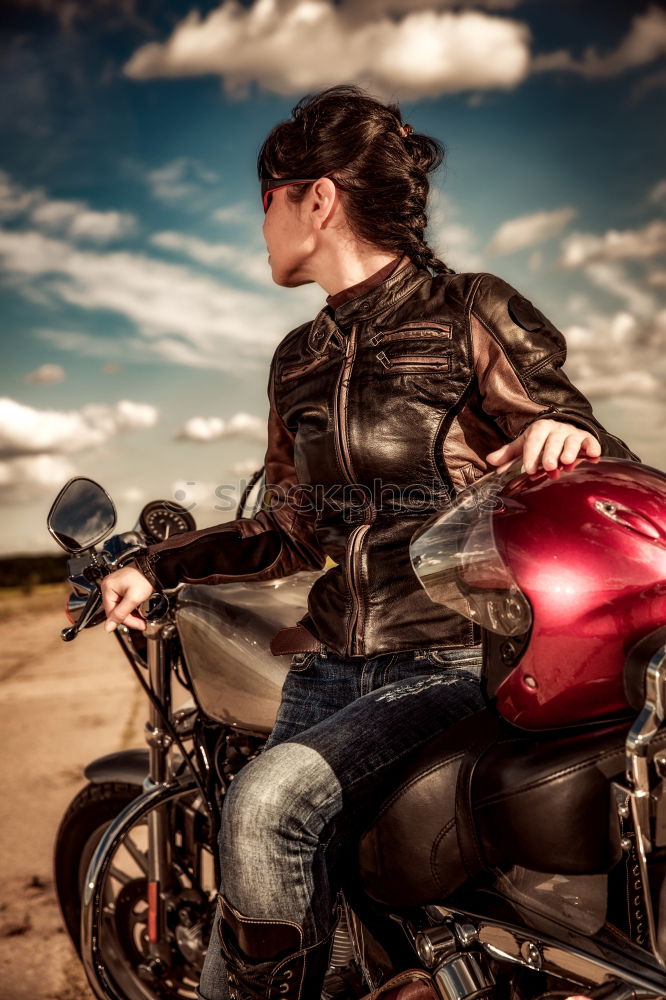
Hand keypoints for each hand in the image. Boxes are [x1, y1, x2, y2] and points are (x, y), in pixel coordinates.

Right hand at [100, 565, 154, 631]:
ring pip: (121, 607)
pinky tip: (138, 608)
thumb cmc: (144, 578)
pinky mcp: (122, 587)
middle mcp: (109, 586)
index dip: (126, 621)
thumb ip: (121, 614)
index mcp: (108, 588)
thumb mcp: (133, 599)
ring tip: (142, 616)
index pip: (112, 613)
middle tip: (142, 622)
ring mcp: (115, 586)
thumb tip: (108, 627)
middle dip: (130, 618)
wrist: (154, 568)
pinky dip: (131, 606)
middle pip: (116, 611)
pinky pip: (124, 601)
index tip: (138, 625)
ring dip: (132, 613)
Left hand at [486, 419, 601, 474]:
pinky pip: (591, 442)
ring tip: (567, 462)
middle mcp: (557, 429)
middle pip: (554, 441)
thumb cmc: (541, 440)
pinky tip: (594, 456)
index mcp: (539, 428)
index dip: (531, 454)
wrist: (563, 428)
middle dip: (551, 454)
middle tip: (548, 467)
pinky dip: (593, 448)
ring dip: (570, 451)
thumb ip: (509, 454)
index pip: (534, 440)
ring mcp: (573, 433)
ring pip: (572, 441)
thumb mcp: (524, 444)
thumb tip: (490, 461)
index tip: (528, 469)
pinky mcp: (587, 439)